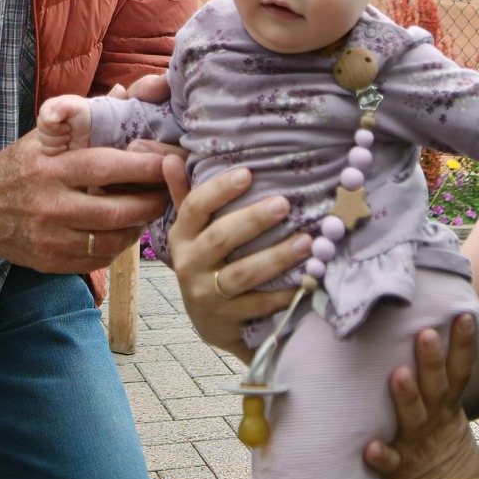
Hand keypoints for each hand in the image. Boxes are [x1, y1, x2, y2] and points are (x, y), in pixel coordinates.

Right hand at [0, 129, 168, 271]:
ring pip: (110, 240)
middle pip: (114, 211)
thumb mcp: (42, 136)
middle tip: (168, 192)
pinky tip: (125, 231)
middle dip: (149, 202)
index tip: (168, 161)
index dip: (142, 166)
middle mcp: (48, 205)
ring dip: (138, 227)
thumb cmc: (17, 165)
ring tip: (150, 211)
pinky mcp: (48, 262)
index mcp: (49, 168)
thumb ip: (83, 116)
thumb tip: (123, 91)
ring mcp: (48, 238)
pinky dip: (118, 246)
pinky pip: (96, 259)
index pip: (105, 167)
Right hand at [37, 94, 91, 154]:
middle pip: (41, 132)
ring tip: (69, 136)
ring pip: (43, 143)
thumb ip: (63, 107)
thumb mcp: (76, 106)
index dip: (53, 124)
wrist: (91, 128)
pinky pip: (46, 151)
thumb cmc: (83, 114)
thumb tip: (51, 119)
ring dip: (59, 141)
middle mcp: (44, 121)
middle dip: (58, 133)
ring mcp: (46, 134)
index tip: (66, 124)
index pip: (42, 119)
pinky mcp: (50, 146)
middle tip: (69, 129)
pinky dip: (57, 150)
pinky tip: (66, 145)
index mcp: (48, 109)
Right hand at [161, 155, 311, 362]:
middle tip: (285, 204)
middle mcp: (188, 264)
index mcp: (180, 237)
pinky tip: (306, 280)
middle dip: (254, 220)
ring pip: (242, 274)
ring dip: (276, 257)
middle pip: (220, 238)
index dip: (219, 190)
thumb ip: (184, 195)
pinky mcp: (226, 321)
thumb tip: (171, 157)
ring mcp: (205, 295)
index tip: (248, 174)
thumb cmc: (206, 262)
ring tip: (307, 241)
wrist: (208, 321)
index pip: (194, 208)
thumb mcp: (191, 231)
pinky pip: (258, 305)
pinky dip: (283, 294)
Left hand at [364, 314, 478, 478]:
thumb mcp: (448, 417)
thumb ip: (437, 384)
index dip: (462, 345)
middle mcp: (433, 421)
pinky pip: (389, 463)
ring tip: (398, 375)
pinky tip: (371, 448)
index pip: (457, 371)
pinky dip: (382, 456)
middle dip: (431, 360)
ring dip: (405, 397)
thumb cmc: (443, 455)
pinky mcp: (399, 472)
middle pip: (435, 386)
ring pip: (412, 417)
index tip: (462, 315)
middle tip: (425, 333)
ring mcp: (416, 446)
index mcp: (446, 407)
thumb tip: (427, 337)